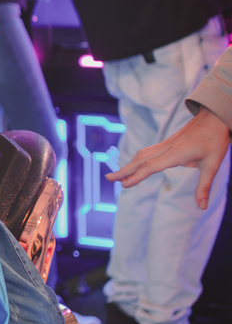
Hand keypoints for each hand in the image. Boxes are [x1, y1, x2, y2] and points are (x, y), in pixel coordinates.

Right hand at [106, 106, 229, 208]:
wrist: (213, 117)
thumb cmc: (215, 140)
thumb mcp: (213, 164)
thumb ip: (204, 186)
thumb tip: (202, 206)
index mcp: (176, 154)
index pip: (152, 167)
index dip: (137, 176)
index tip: (124, 185)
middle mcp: (166, 148)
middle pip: (140, 160)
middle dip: (123, 170)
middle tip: (108, 179)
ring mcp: (165, 144)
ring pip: (141, 155)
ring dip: (127, 164)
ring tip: (116, 174)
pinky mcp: (166, 142)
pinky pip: (146, 151)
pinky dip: (136, 159)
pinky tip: (133, 163)